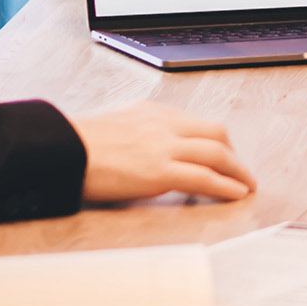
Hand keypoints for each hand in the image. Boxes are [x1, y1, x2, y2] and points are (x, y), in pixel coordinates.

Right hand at [69, 108, 253, 206]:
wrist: (60, 149)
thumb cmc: (76, 144)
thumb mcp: (112, 126)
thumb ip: (134, 133)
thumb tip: (140, 149)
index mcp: (151, 112)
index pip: (195, 123)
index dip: (214, 140)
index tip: (222, 153)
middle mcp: (163, 124)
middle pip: (215, 133)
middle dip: (233, 153)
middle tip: (239, 170)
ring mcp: (163, 147)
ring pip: (217, 153)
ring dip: (238, 170)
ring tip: (246, 185)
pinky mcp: (159, 171)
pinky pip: (204, 177)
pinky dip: (226, 185)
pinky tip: (236, 193)